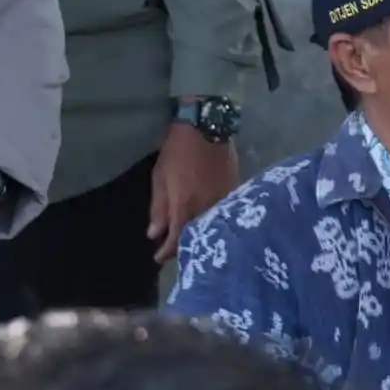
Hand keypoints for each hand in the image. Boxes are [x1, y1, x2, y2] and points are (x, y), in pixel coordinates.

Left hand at [148, 120, 240, 256]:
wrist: (208, 131)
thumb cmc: (178, 152)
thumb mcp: (160, 178)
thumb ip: (158, 207)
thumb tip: (154, 234)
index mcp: (184, 206)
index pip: (176, 238)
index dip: (166, 251)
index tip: (158, 258)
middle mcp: (206, 211)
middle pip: (196, 237)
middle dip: (183, 247)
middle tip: (172, 252)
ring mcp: (223, 205)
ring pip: (211, 229)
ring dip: (199, 236)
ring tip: (189, 241)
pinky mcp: (234, 197)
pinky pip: (223, 218)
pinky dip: (213, 225)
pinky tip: (207, 226)